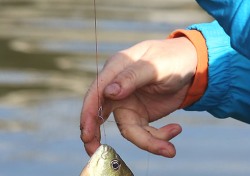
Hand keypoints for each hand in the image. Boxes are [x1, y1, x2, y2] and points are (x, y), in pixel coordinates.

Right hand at [80, 37, 196, 156]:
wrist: (191, 67)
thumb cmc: (172, 58)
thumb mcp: (155, 65)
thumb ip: (131, 76)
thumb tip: (108, 92)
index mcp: (116, 69)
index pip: (97, 92)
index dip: (89, 113)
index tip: (87, 135)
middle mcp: (118, 88)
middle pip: (100, 113)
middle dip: (95, 135)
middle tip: (94, 152)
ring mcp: (128, 103)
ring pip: (128, 129)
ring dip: (147, 142)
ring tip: (169, 150)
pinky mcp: (140, 114)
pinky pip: (144, 132)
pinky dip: (159, 137)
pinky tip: (176, 128)